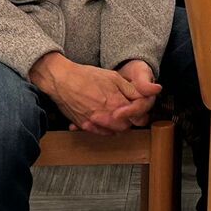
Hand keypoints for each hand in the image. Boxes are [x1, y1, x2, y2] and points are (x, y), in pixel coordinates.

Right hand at [29, 52, 160, 134]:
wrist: (62, 80)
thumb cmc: (86, 76)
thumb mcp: (114, 77)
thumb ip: (131, 89)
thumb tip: (147, 93)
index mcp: (116, 101)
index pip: (137, 115)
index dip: (140, 113)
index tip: (138, 109)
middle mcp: (106, 115)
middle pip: (127, 126)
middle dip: (130, 120)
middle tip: (128, 111)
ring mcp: (94, 122)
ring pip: (115, 132)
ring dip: (119, 125)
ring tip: (117, 115)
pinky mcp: (84, 125)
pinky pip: (101, 134)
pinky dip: (106, 129)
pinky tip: (105, 119)